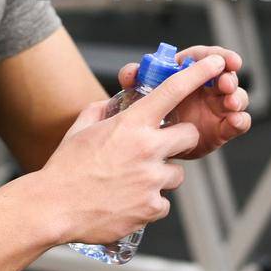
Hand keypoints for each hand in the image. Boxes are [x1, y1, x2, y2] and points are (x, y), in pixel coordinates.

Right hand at [38, 54, 227, 244]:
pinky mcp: (151, 208)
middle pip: (188, 135)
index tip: (217, 62)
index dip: (199, 73)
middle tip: (157, 148)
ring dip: (160, 176)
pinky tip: (126, 203)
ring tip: (131, 182)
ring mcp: (151, 179)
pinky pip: (163, 202)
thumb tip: (109, 105)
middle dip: (178, 140)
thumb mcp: (80, 130)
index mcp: (131, 124)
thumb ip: (99, 111)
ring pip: (176, 174)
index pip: (173, 90)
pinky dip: (149, 203)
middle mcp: (147, 149)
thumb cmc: (64, 168)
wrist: (53, 208)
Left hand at [117, 45, 250, 160]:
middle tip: (226, 84)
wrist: (151, 145)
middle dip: (230, 77)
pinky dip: (241, 120)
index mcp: (188, 72)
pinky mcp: (222, 129)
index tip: (224, 60)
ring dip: (237, 97)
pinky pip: (238, 123)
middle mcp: (207, 87)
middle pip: (226, 75)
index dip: (218, 55)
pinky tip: (235, 121)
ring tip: (230, 103)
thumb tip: (132, 72)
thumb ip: (133, 80)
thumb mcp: (137, 94)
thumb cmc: (147, 112)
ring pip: (236, 97)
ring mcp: (217, 108)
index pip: (205, 57)